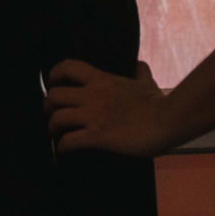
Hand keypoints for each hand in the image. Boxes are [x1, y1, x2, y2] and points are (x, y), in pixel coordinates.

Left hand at [43, 59, 172, 157]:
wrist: (166, 120)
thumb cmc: (157, 102)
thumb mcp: (147, 83)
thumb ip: (140, 73)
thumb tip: (139, 65)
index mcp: (101, 80)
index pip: (68, 67)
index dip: (54, 74)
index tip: (52, 83)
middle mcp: (92, 95)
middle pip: (54, 95)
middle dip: (48, 106)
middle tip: (52, 114)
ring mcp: (93, 116)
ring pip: (57, 118)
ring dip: (52, 128)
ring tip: (56, 134)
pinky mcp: (97, 136)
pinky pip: (69, 141)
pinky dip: (62, 147)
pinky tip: (65, 150)